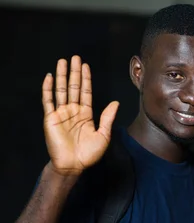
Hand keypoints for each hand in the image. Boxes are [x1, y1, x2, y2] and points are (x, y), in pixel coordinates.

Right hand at [42, 55, 118, 175]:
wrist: (74, 165)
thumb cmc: (89, 154)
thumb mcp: (104, 135)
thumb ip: (107, 118)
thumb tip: (115, 102)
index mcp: (85, 114)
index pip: (85, 92)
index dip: (86, 79)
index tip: (85, 66)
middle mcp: (73, 111)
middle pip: (74, 87)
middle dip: (74, 72)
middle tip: (75, 57)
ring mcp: (61, 114)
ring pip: (61, 90)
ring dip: (62, 76)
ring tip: (63, 61)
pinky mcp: (51, 118)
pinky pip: (48, 101)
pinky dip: (48, 89)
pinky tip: (50, 77)